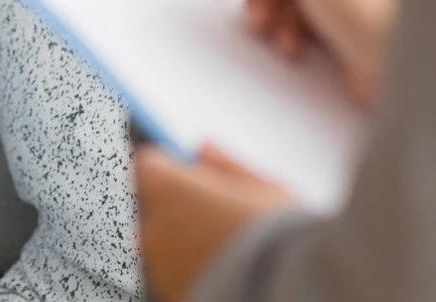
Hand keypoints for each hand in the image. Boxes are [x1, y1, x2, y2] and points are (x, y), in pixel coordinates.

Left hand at [133, 143, 295, 300]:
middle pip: (159, 206)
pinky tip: (228, 269)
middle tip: (224, 215)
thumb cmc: (275, 235)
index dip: (175, 167)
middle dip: (184, 206)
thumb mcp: (261, 186)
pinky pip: (178, 272)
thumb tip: (204, 148)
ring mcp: (159, 266)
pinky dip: (195, 268)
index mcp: (168, 190)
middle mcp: (154, 227)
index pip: (151, 166)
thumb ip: (224, 164)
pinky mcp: (171, 294)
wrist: (284, 288)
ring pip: (169, 242)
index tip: (197, 173)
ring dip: (189, 240)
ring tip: (233, 247)